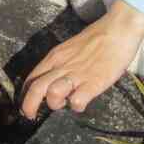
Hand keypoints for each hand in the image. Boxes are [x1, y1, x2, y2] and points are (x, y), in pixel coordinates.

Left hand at [21, 0, 143, 118]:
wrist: (118, 28)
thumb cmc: (97, 38)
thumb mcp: (70, 48)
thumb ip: (61, 64)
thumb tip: (55, 80)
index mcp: (55, 57)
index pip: (32, 78)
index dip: (25, 94)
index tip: (28, 104)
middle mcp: (62, 66)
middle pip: (36, 89)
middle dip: (29, 106)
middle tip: (31, 115)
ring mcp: (78, 74)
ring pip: (52, 94)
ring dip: (54, 104)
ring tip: (63, 104)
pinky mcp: (94, 82)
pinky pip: (78, 101)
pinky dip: (77, 106)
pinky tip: (82, 103)